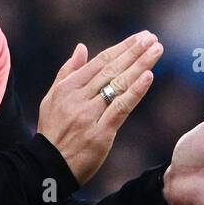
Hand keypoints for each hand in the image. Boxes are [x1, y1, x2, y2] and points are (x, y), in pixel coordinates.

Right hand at [38, 31, 163, 185]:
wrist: (46, 166)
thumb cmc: (52, 132)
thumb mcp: (52, 98)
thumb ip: (67, 72)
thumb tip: (81, 47)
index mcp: (67, 88)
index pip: (99, 62)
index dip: (121, 48)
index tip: (139, 37)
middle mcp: (78, 98)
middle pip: (111, 70)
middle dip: (134, 51)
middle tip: (152, 37)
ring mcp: (89, 115)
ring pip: (118, 84)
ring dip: (140, 65)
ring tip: (156, 49)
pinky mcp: (100, 133)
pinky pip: (120, 108)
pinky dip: (135, 91)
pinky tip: (148, 76)